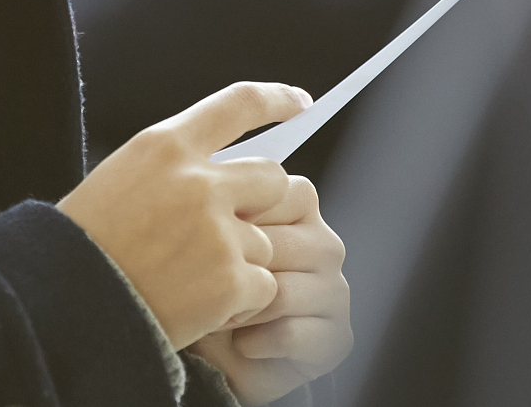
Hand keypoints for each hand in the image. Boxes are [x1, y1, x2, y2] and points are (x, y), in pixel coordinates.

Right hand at [58, 82, 309, 348]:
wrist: (65, 303)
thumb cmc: (86, 243)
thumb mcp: (121, 178)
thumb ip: (176, 168)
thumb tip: (228, 173)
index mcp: (164, 145)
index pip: (237, 105)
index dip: (276, 100)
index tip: (299, 104)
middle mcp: (198, 181)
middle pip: (271, 178)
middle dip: (262, 204)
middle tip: (235, 229)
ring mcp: (217, 231)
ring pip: (265, 241)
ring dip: (240, 262)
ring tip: (190, 278)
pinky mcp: (230, 278)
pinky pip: (262, 286)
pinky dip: (239, 301)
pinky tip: (199, 304)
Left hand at [189, 176, 351, 404]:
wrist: (218, 349)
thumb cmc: (203, 280)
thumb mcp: (198, 232)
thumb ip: (207, 202)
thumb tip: (194, 181)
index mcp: (298, 206)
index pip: (271, 191)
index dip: (227, 218)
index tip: (196, 236)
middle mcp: (324, 244)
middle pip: (273, 246)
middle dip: (229, 271)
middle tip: (199, 287)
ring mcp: (335, 290)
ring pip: (281, 293)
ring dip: (240, 310)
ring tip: (218, 316)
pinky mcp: (337, 336)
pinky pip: (290, 334)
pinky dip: (254, 341)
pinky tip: (241, 342)